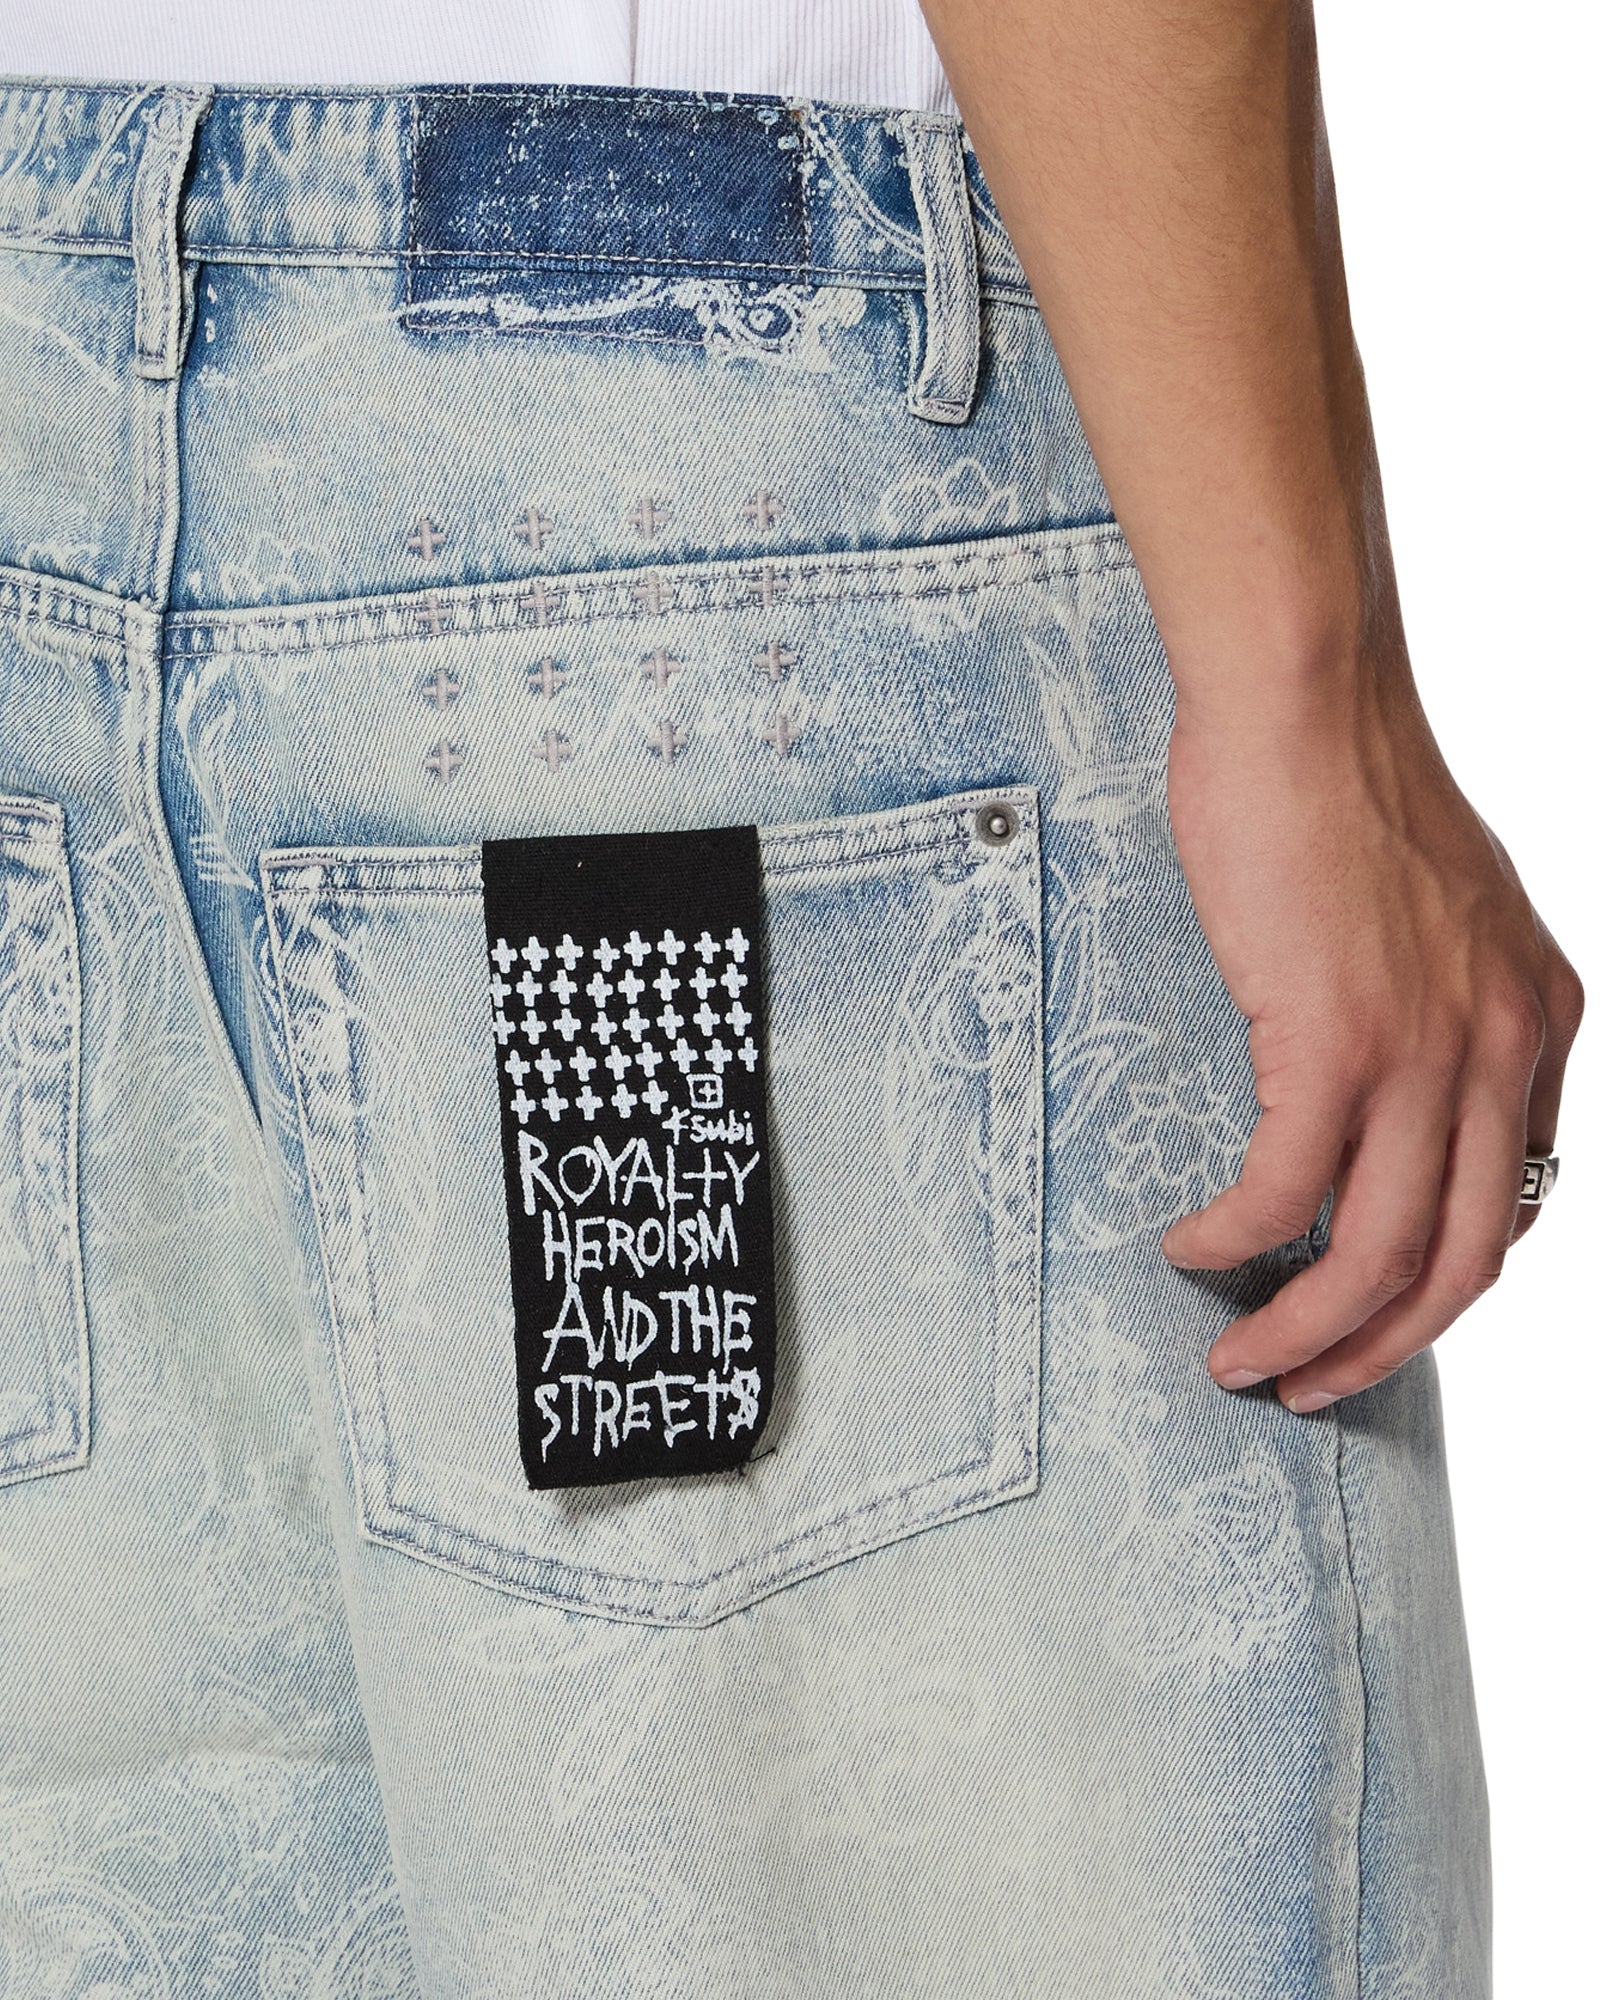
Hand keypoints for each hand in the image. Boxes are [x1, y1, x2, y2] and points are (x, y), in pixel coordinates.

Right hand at [1160, 655, 1581, 1409]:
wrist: (1306, 702)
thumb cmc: (1345, 786)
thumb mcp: (1442, 911)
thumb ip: (1443, 1004)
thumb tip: (1384, 1076)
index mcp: (1537, 1019)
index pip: (1514, 1198)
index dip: (1441, 1278)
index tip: (1372, 1309)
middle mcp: (1503, 1047)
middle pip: (1464, 1263)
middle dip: (1383, 1350)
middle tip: (1308, 1387)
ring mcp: (1426, 1049)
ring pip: (1380, 1254)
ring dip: (1306, 1332)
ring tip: (1241, 1363)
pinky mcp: (1334, 1037)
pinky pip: (1282, 1190)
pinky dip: (1234, 1239)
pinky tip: (1189, 1246)